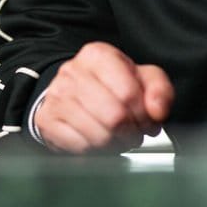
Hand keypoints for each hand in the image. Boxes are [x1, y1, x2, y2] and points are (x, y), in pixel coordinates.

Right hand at [35, 42, 173, 153]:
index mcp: (98, 55)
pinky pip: (79, 146)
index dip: (144, 115)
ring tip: (116, 137)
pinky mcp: (47, 119)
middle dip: (130, 132)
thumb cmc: (111, 86)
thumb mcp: (142, 79)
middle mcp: (73, 71)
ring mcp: (56, 95)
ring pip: (97, 135)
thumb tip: (157, 110)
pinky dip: (94, 150)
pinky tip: (97, 140)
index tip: (146, 121)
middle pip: (114, 116)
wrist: (74, 92)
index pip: (128, 93)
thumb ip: (159, 91)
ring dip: (114, 144)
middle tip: (133, 133)